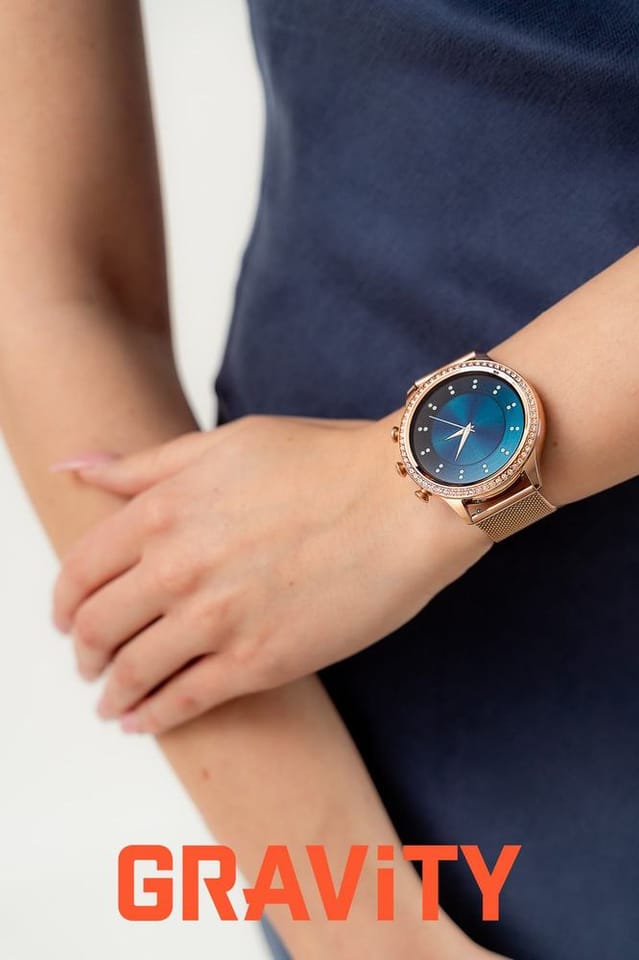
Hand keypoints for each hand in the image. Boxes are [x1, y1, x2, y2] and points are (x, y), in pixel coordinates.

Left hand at [52, 413, 491, 733]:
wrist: (405, 499)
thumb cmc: (324, 462)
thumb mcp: (224, 445)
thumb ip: (144, 464)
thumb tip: (73, 467)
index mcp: (163, 510)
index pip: (79, 571)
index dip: (65, 602)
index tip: (68, 617)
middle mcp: (178, 566)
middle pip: (96, 627)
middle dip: (84, 652)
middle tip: (89, 662)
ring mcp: (217, 619)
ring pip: (132, 672)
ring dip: (111, 693)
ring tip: (111, 702)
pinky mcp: (259, 662)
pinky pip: (182, 703)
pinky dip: (151, 719)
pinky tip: (143, 722)